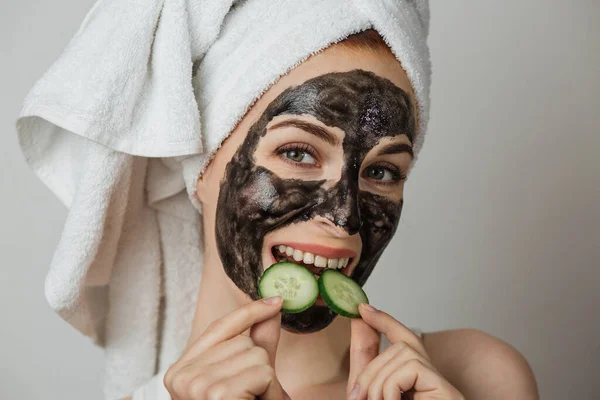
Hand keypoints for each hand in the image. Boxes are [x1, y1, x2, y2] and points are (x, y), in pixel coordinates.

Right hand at [164, 296, 289, 399]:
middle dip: (259, 367)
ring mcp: (195, 385)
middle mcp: (181, 376)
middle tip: (251, 396)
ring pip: (256, 355)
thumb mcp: (247, 378)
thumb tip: (272, 308)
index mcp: (181, 371)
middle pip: (242, 342)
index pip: (217, 328)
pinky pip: (263, 372)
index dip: (248, 313)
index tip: (275, 301)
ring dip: (266, 381)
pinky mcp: (216, 394)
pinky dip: (270, 391)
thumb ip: (257, 343)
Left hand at [347, 303, 463, 399]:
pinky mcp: (448, 392)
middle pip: (402, 346)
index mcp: (416, 383)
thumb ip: (365, 355)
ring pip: (404, 354)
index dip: (386, 322)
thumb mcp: (368, 389)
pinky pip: (412, 366)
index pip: (407, 342)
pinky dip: (391, 387)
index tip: (364, 309)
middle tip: (358, 397)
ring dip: (379, 382)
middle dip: (372, 369)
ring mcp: (444, 387)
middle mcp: (435, 382)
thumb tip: (360, 317)